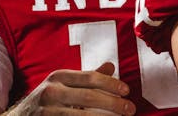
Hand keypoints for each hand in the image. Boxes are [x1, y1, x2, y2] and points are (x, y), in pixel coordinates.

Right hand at [4, 62, 134, 114]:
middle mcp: (51, 92)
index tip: (127, 91)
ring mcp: (47, 111)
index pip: (90, 77)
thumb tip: (111, 66)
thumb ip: (87, 78)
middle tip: (130, 109)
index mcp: (58, 77)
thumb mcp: (63, 84)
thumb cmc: (46, 100)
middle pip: (89, 98)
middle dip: (113, 104)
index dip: (111, 84)